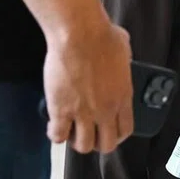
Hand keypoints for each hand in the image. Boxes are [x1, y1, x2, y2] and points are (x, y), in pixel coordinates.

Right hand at [44, 18, 133, 153]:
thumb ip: (124, 62)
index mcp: (123, 96)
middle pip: (106, 144)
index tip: (109, 130)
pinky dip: (56, 134)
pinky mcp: (61, 110)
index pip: (125, 129)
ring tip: (71, 130)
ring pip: (83, 145)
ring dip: (76, 140)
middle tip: (89, 133)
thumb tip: (121, 58)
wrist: (79, 33)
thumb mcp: (124, 49)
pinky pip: (58, 136)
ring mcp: (84, 112)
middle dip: (97, 142)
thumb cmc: (101, 35)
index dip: (116, 134)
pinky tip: (54, 125)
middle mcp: (106, 109)